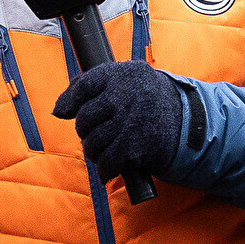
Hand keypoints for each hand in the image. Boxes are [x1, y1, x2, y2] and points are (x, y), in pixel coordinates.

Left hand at [51, 61, 189, 185]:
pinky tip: (108, 168)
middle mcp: (125, 95)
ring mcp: (130, 121)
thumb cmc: (145, 99)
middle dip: (85, 130)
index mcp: (121, 74)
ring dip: (93, 151)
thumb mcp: (123, 79)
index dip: (70, 101)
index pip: (83, 86)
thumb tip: (59, 111)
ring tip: (102, 149)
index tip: (67, 112)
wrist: (185, 119)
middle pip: (84, 118)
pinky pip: (107, 162)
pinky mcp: (135, 146)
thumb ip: (87, 86)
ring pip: (92, 143)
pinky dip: (104, 169)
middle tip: (95, 133)